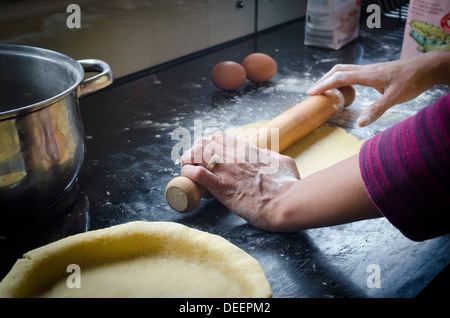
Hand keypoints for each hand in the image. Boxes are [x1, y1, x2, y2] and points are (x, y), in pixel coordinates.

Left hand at [181, 132, 299, 230]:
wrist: (286, 202)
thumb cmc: (289, 185)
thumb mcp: (284, 162)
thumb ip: (272, 158)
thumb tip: (270, 159)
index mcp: (247, 149)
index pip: (220, 136)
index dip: (211, 144)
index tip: (211, 154)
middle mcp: (234, 156)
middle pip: (204, 142)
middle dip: (195, 151)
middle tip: (195, 164)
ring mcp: (226, 170)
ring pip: (196, 153)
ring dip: (188, 160)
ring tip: (189, 169)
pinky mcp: (221, 187)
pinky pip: (197, 174)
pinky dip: (189, 175)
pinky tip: (190, 180)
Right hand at [307, 51, 448, 125]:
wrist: (427, 68)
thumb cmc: (412, 81)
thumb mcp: (395, 97)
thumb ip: (376, 109)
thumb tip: (359, 123)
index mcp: (368, 75)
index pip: (340, 78)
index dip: (324, 85)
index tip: (311, 93)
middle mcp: (366, 70)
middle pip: (338, 70)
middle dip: (323, 80)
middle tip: (312, 92)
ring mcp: (370, 70)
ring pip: (344, 69)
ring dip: (330, 77)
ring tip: (322, 89)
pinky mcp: (374, 72)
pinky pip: (351, 72)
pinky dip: (340, 77)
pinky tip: (342, 86)